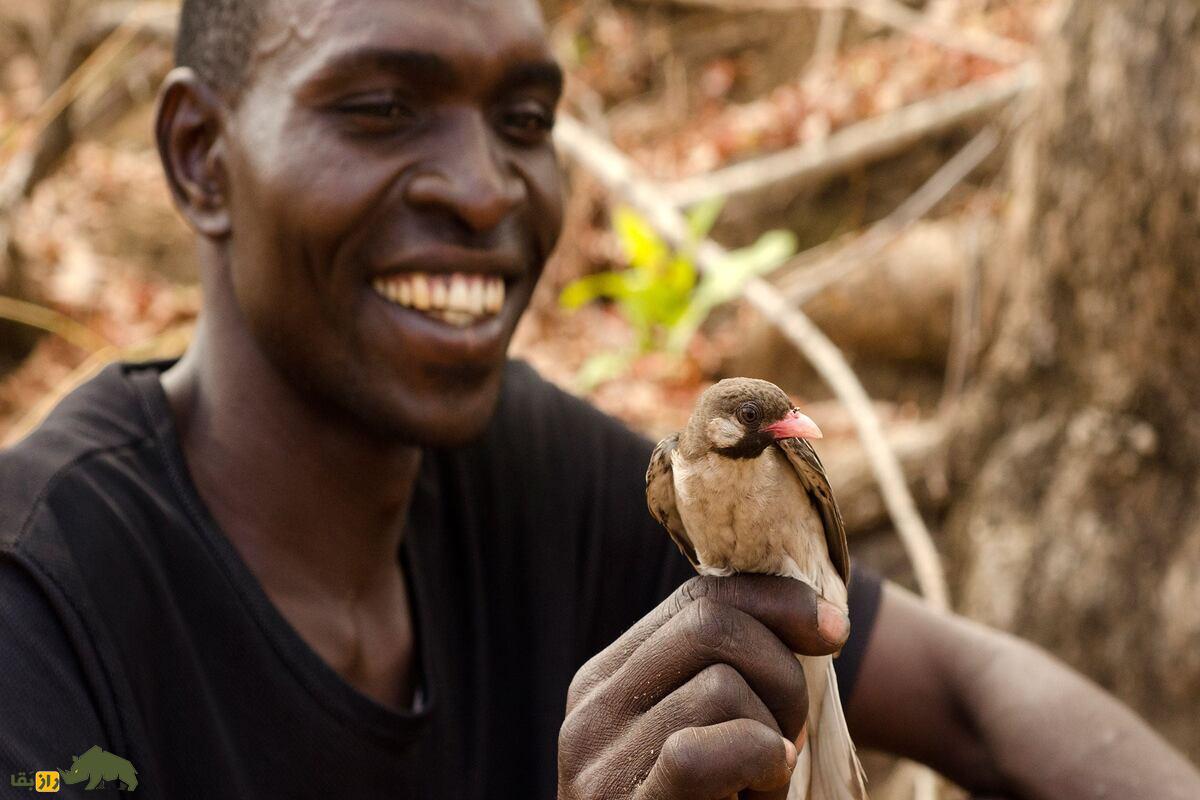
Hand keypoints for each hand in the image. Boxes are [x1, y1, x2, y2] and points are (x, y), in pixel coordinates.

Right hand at [558, 574, 850, 799]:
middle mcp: (589, 710)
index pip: (697, 598)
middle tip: (787, 738)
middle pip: (712, 625)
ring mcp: (597, 764)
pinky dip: (755, 764)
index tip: (834, 630)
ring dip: (772, 739)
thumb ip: (730, 670)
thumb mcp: (716, 733)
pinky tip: (755, 796)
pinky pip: (701, 752)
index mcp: (606, 680)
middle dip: (782, 673)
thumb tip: (820, 611)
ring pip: (724, 686)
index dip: (777, 602)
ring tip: (754, 787)